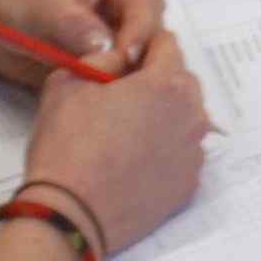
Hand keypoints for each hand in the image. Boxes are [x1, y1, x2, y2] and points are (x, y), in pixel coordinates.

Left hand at [0, 0, 164, 79]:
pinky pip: (135, 77)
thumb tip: (104, 44)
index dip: (140, 31)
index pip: (150, 5)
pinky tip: (98, 95)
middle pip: (156, 35)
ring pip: (150, 59)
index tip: (124, 56)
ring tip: (99, 86)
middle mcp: (137, 4)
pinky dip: (121, 88)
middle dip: (137, 57)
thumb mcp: (42, 10)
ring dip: (129, 75)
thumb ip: (72, 24)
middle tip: (110, 77)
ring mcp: (131, 34)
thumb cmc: (21, 6)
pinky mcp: (121, 60)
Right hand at [17, 36, 212, 252]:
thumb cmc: (67, 147)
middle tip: (119, 100)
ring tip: (124, 134)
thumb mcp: (69, 81)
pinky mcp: (188, 185)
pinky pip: (182, 154)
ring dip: (162, 117)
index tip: (123, 62)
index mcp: (167, 84)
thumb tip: (122, 56)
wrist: (70, 215)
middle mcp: (192, 116)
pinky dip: (165, 152)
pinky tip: (133, 162)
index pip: (166, 45)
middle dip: (156, 82)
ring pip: (184, 119)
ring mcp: (193, 153)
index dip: (141, 48)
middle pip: (181, 82)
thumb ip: (103, 58)